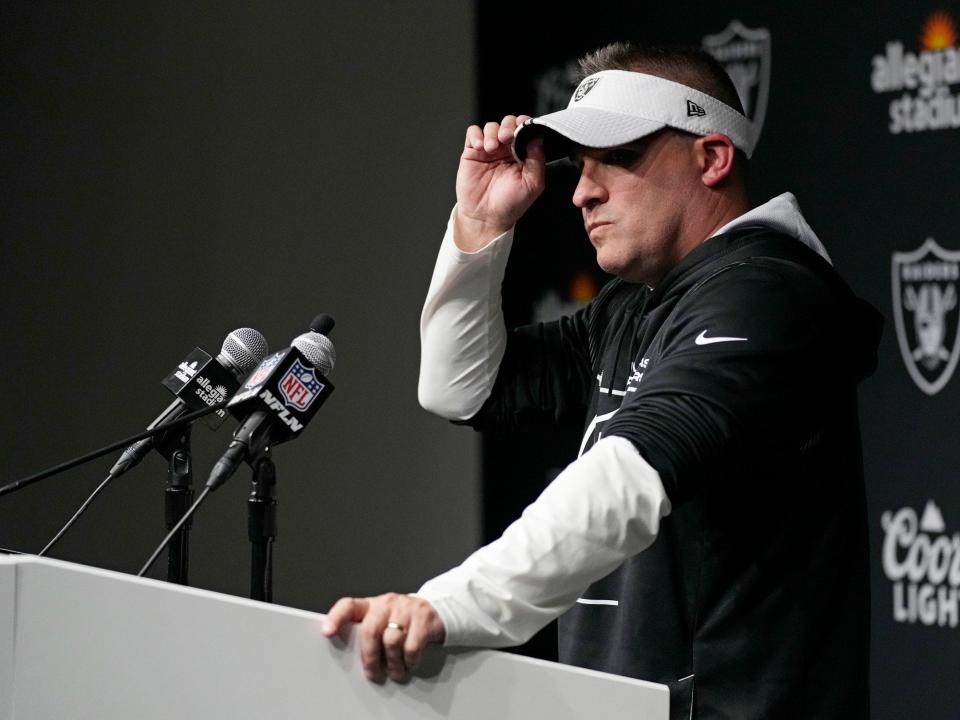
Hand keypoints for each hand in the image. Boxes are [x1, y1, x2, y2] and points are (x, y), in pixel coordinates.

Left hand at [322, 593, 445, 681]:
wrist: (435, 611)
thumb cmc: (401, 620)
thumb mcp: (382, 621)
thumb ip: (367, 633)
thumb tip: (352, 660)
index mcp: (371, 605)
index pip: (349, 605)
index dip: (336, 618)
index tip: (327, 632)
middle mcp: (387, 603)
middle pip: (370, 629)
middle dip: (370, 657)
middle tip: (373, 673)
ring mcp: (406, 609)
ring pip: (391, 640)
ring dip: (392, 663)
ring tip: (395, 672)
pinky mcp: (423, 620)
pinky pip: (411, 646)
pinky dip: (409, 661)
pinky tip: (409, 664)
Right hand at [454, 115, 545, 250]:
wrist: (486, 217)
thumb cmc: (510, 204)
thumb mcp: (532, 183)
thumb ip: (537, 159)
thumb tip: (537, 136)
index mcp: (522, 154)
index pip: (525, 130)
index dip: (524, 124)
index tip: (523, 126)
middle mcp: (506, 150)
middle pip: (508, 123)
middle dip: (508, 126)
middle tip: (507, 137)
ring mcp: (489, 150)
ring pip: (491, 126)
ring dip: (492, 132)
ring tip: (492, 148)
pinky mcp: (472, 153)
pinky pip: (473, 133)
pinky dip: (476, 135)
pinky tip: (480, 147)